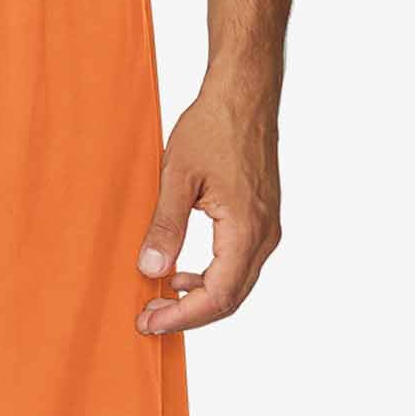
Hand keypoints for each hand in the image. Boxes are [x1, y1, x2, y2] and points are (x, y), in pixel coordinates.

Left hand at [135, 76, 281, 335]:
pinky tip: (181, 274)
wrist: (245, 93)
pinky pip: (239, 266)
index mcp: (246, 228)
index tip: (148, 322)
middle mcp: (264, 234)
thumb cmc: (215, 125)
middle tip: (148, 318)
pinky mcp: (261, 221)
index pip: (217, 296)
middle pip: (229, 300)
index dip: (181, 317)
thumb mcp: (178, 177)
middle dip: (187, 315)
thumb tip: (151, 270)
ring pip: (236, 286)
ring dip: (198, 299)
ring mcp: (266, 229)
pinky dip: (210, 280)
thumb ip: (165, 226)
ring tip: (159, 298)